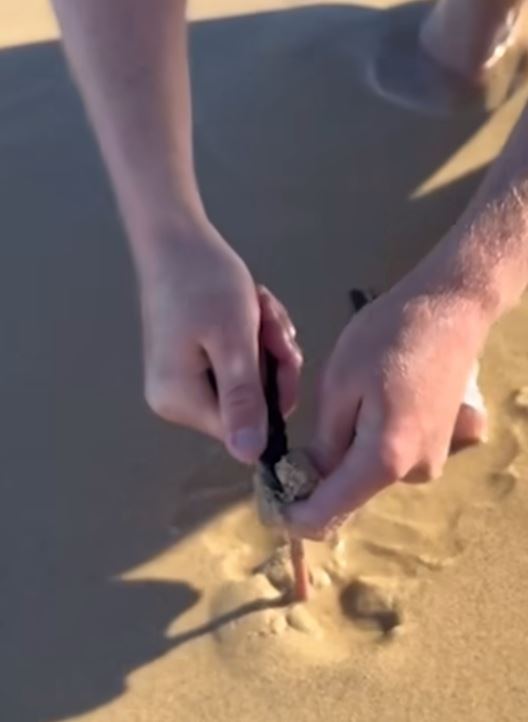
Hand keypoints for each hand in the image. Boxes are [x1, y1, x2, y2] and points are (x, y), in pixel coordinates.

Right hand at [137, 218, 301, 462]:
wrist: (177, 238)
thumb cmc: (204, 283)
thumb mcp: (233, 341)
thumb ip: (244, 400)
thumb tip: (250, 458)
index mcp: (179, 401)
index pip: (245, 428)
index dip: (273, 393)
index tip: (277, 348)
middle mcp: (176, 399)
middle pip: (250, 403)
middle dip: (271, 360)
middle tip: (269, 321)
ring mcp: (185, 379)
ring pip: (252, 379)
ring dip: (267, 343)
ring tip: (259, 306)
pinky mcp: (194, 360)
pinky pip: (240, 362)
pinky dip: (255, 336)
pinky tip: (252, 307)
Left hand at [286, 282, 488, 538]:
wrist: (449, 311)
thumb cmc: (387, 338)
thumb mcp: (339, 385)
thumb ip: (324, 442)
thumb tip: (308, 478)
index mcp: (385, 460)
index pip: (329, 511)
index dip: (293, 516)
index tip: (265, 501)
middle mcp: (412, 473)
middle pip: (349, 496)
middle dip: (315, 483)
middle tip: (284, 453)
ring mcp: (430, 462)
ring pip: (366, 476)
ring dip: (341, 460)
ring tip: (331, 414)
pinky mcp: (436, 447)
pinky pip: (387, 460)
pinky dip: (364, 448)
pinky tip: (360, 410)